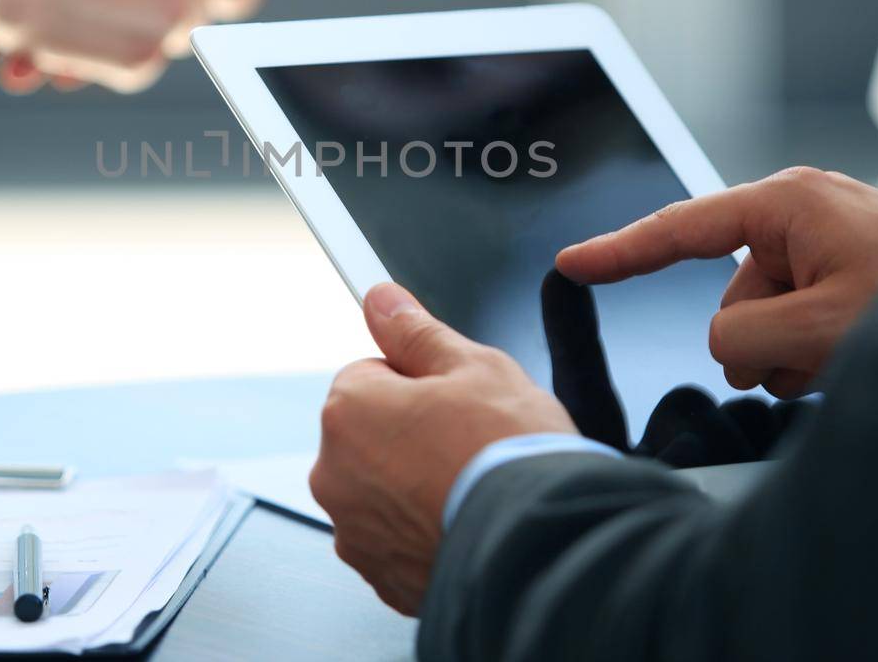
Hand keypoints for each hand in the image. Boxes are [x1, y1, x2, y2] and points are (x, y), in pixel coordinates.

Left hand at [310, 283, 576, 614]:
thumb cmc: (510, 456)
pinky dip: (426, 531)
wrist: (543, 547)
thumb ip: (416, 331)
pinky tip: (466, 523)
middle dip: (413, 435)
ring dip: (417, 486)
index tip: (456, 400)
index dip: (421, 382)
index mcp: (348, 410)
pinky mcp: (381, 577)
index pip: (371, 373)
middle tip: (470, 443)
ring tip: (473, 487)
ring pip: (384, 490)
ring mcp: (355, 532)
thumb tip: (381, 301)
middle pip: (372, 434)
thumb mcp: (475, 366)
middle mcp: (334, 474)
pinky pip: (399, 540)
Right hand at [557, 167, 877, 397]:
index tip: (570, 264)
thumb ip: (744, 337)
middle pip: (730, 297)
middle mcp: (798, 213)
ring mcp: (823, 242)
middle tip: (814, 357)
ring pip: (760, 320)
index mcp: (785, 204)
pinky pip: (793, 321)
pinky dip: (810, 350)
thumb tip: (726, 347)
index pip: (680, 228)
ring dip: (789, 353)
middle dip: (758, 340)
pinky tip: (850, 354)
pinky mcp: (842, 270)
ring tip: (844, 356)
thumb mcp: (821, 328)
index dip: (619, 250)